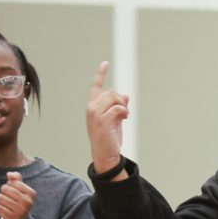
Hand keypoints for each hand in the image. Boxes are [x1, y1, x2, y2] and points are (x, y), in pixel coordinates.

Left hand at [0, 172, 35, 218]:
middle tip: (8, 199)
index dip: (9, 186)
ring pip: (0, 198)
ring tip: (6, 205)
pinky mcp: (13, 218)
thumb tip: (9, 174)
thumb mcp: (20, 189)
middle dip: (3, 193)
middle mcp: (28, 202)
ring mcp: (21, 211)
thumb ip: (16, 179)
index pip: (12, 182)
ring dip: (0, 201)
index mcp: (31, 193)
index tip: (13, 193)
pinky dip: (0, 209)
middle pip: (4, 188)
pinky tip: (5, 212)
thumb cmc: (18, 201)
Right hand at [86, 61, 129, 176]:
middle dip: (121, 100)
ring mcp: (95, 114)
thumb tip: (125, 94)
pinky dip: (124, 111)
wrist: (105, 154)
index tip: (105, 63)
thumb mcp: (115, 119)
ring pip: (114, 98)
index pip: (95, 87)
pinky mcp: (103, 120)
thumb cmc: (109, 138)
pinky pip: (117, 108)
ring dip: (123, 106)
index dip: (100, 74)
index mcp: (92, 106)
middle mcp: (91, 108)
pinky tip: (125, 118)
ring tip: (125, 116)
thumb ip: (118, 106)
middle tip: (126, 112)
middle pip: (110, 92)